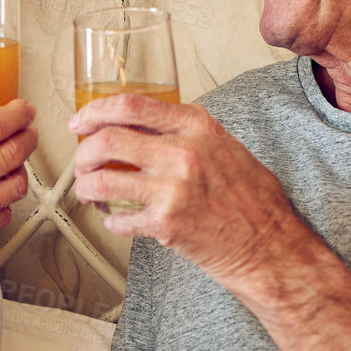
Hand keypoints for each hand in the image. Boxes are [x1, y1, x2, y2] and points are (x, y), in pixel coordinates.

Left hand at [68, 95, 295, 285]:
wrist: (270, 244)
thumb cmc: (252, 198)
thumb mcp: (224, 145)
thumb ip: (185, 131)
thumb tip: (141, 125)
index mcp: (197, 127)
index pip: (131, 105)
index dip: (95, 111)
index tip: (80, 121)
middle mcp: (184, 153)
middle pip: (107, 140)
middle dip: (83, 152)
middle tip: (81, 162)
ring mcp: (173, 189)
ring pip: (103, 180)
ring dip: (86, 186)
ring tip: (90, 191)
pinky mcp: (167, 224)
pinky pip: (119, 219)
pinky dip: (111, 220)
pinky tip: (118, 220)